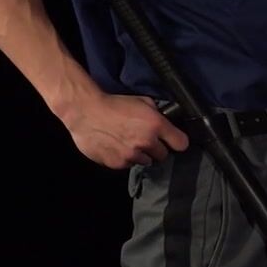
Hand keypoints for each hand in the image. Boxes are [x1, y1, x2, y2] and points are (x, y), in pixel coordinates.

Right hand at [60, 93, 189, 168]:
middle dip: (156, 148)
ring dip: (140, 154)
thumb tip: (166, 122)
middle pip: (163, 155)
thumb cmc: (114, 104)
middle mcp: (146, 142)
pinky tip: (117, 147)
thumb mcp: (142, 101)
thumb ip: (157, 114)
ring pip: (146, 161)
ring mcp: (131, 154)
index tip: (172, 141)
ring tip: (128, 143)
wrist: (85, 111)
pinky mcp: (117, 163)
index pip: (181, 144)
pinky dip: (125, 158)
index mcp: (156, 125)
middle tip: (145, 140)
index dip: (177, 142)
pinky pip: (128, 164)